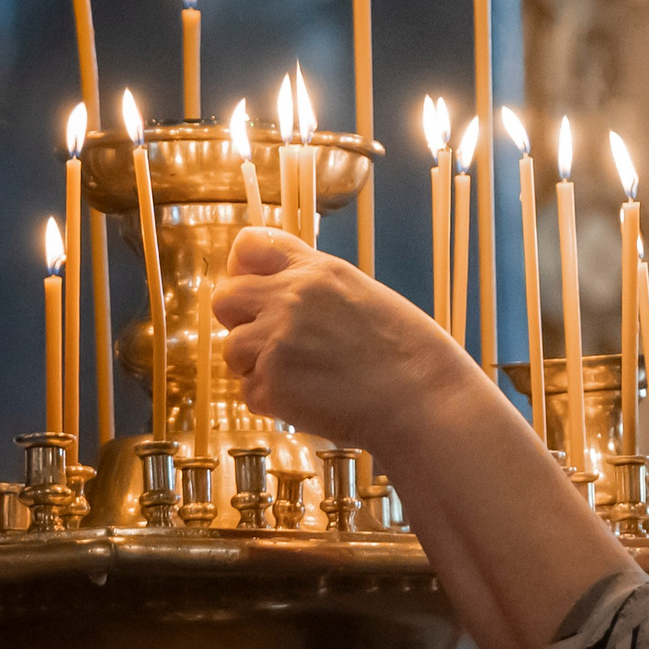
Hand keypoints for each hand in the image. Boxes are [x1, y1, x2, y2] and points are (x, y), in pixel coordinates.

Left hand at [213, 227, 478, 449]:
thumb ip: (316, 289)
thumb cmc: (408, 355)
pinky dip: (271, 402)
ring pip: (231, 350)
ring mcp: (277, 341)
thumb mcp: (363, 295)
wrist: (424, 400)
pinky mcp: (273, 385)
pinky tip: (308, 401)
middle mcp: (290, 298)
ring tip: (299, 378)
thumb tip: (278, 296)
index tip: (256, 290)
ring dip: (255, 367)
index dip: (243, 270)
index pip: (248, 246)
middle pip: (224, 298)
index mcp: (317, 270)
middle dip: (239, 321)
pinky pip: (248, 392)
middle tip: (270, 343)